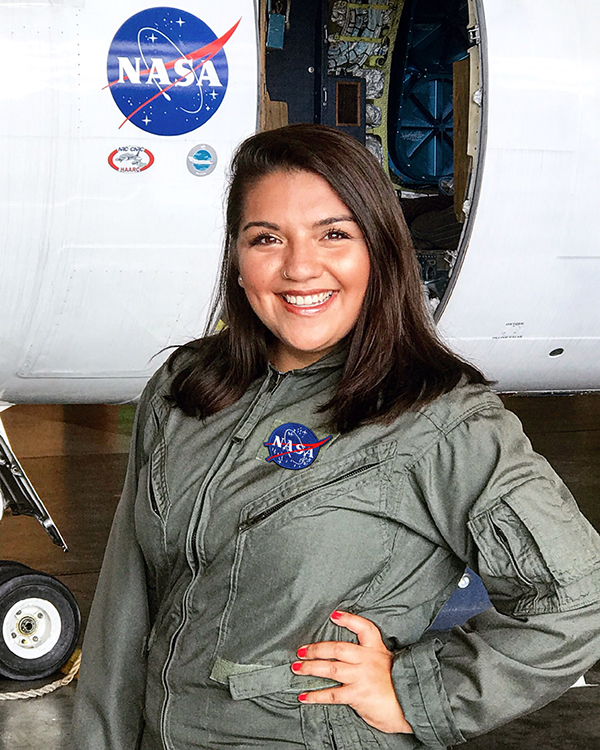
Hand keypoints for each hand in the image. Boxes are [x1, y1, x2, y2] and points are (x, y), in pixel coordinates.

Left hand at [292, 610, 412, 733]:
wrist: (408, 707)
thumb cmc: (394, 685)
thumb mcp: (386, 662)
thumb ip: (368, 655)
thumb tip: (344, 653)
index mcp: (376, 649)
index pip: (364, 628)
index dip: (349, 620)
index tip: (334, 615)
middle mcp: (368, 660)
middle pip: (338, 649)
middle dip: (317, 649)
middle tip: (301, 650)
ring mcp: (362, 677)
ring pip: (331, 668)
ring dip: (311, 668)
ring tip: (297, 668)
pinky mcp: (358, 694)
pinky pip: (332, 694)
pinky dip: (316, 695)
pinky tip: (304, 696)